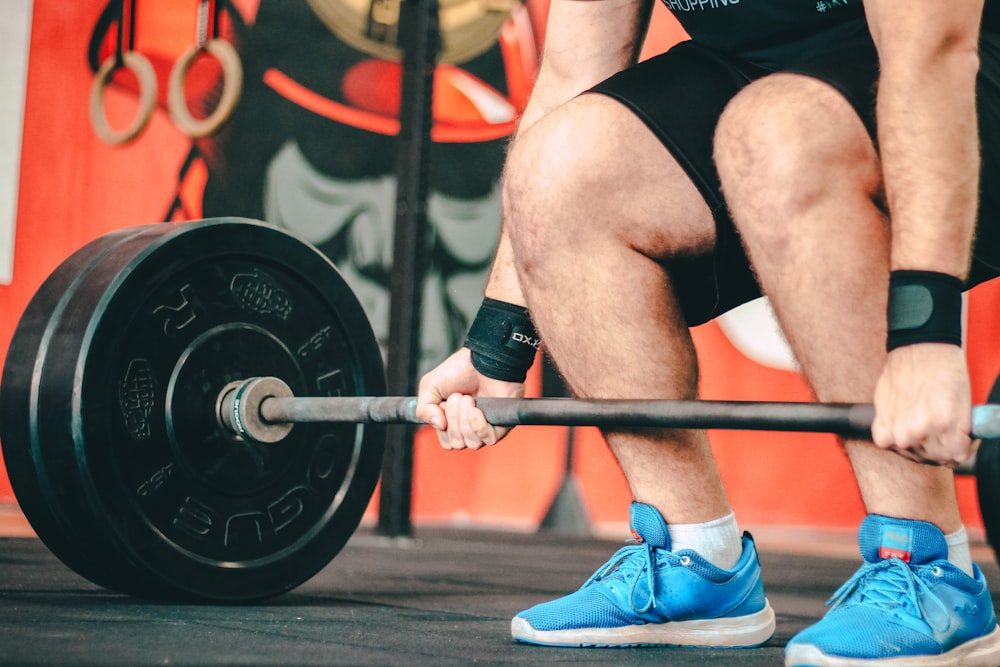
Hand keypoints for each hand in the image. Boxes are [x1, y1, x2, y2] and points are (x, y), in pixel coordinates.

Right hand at [415, 347, 524, 449]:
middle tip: (457, 396)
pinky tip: (476, 409)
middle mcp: (471, 428)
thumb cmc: (459, 370)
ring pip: (472, 444)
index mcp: (455, 423)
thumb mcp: (430, 387)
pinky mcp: (502, 424)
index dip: (443, 428)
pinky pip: (489, 440)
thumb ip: (423, 410)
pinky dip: (478, 425)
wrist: (483, 358)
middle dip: (453, 419)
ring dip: (465, 421)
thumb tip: (438, 425)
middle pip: (457, 444)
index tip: (443, 404)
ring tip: (468, 399)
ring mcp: (487, 427)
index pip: (447, 442)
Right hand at [871, 343, 972, 466]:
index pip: (955, 457)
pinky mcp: (880, 418)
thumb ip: (960, 433)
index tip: (956, 443)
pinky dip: (891, 436)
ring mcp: (898, 425)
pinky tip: (900, 424)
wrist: (920, 348)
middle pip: (932, 458)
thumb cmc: (945, 370)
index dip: (958, 450)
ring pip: (909, 452)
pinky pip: (884, 442)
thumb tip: (955, 453)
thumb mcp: (964, 403)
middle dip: (939, 448)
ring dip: (915, 444)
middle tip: (939, 432)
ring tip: (919, 425)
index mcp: (945, 423)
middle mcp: (919, 428)